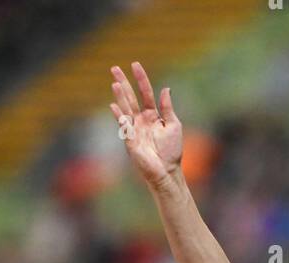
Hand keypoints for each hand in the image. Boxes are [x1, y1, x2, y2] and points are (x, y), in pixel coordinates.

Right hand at [109, 60, 181, 186]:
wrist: (167, 171)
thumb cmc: (172, 151)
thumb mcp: (173, 125)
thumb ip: (168, 108)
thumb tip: (165, 88)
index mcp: (152, 115)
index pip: (145, 93)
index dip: (141, 79)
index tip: (135, 65)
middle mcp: (141, 120)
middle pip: (130, 97)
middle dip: (123, 82)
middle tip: (114, 68)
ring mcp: (134, 129)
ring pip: (126, 108)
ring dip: (120, 96)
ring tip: (115, 83)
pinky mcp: (130, 141)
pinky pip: (124, 126)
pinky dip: (120, 117)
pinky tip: (114, 106)